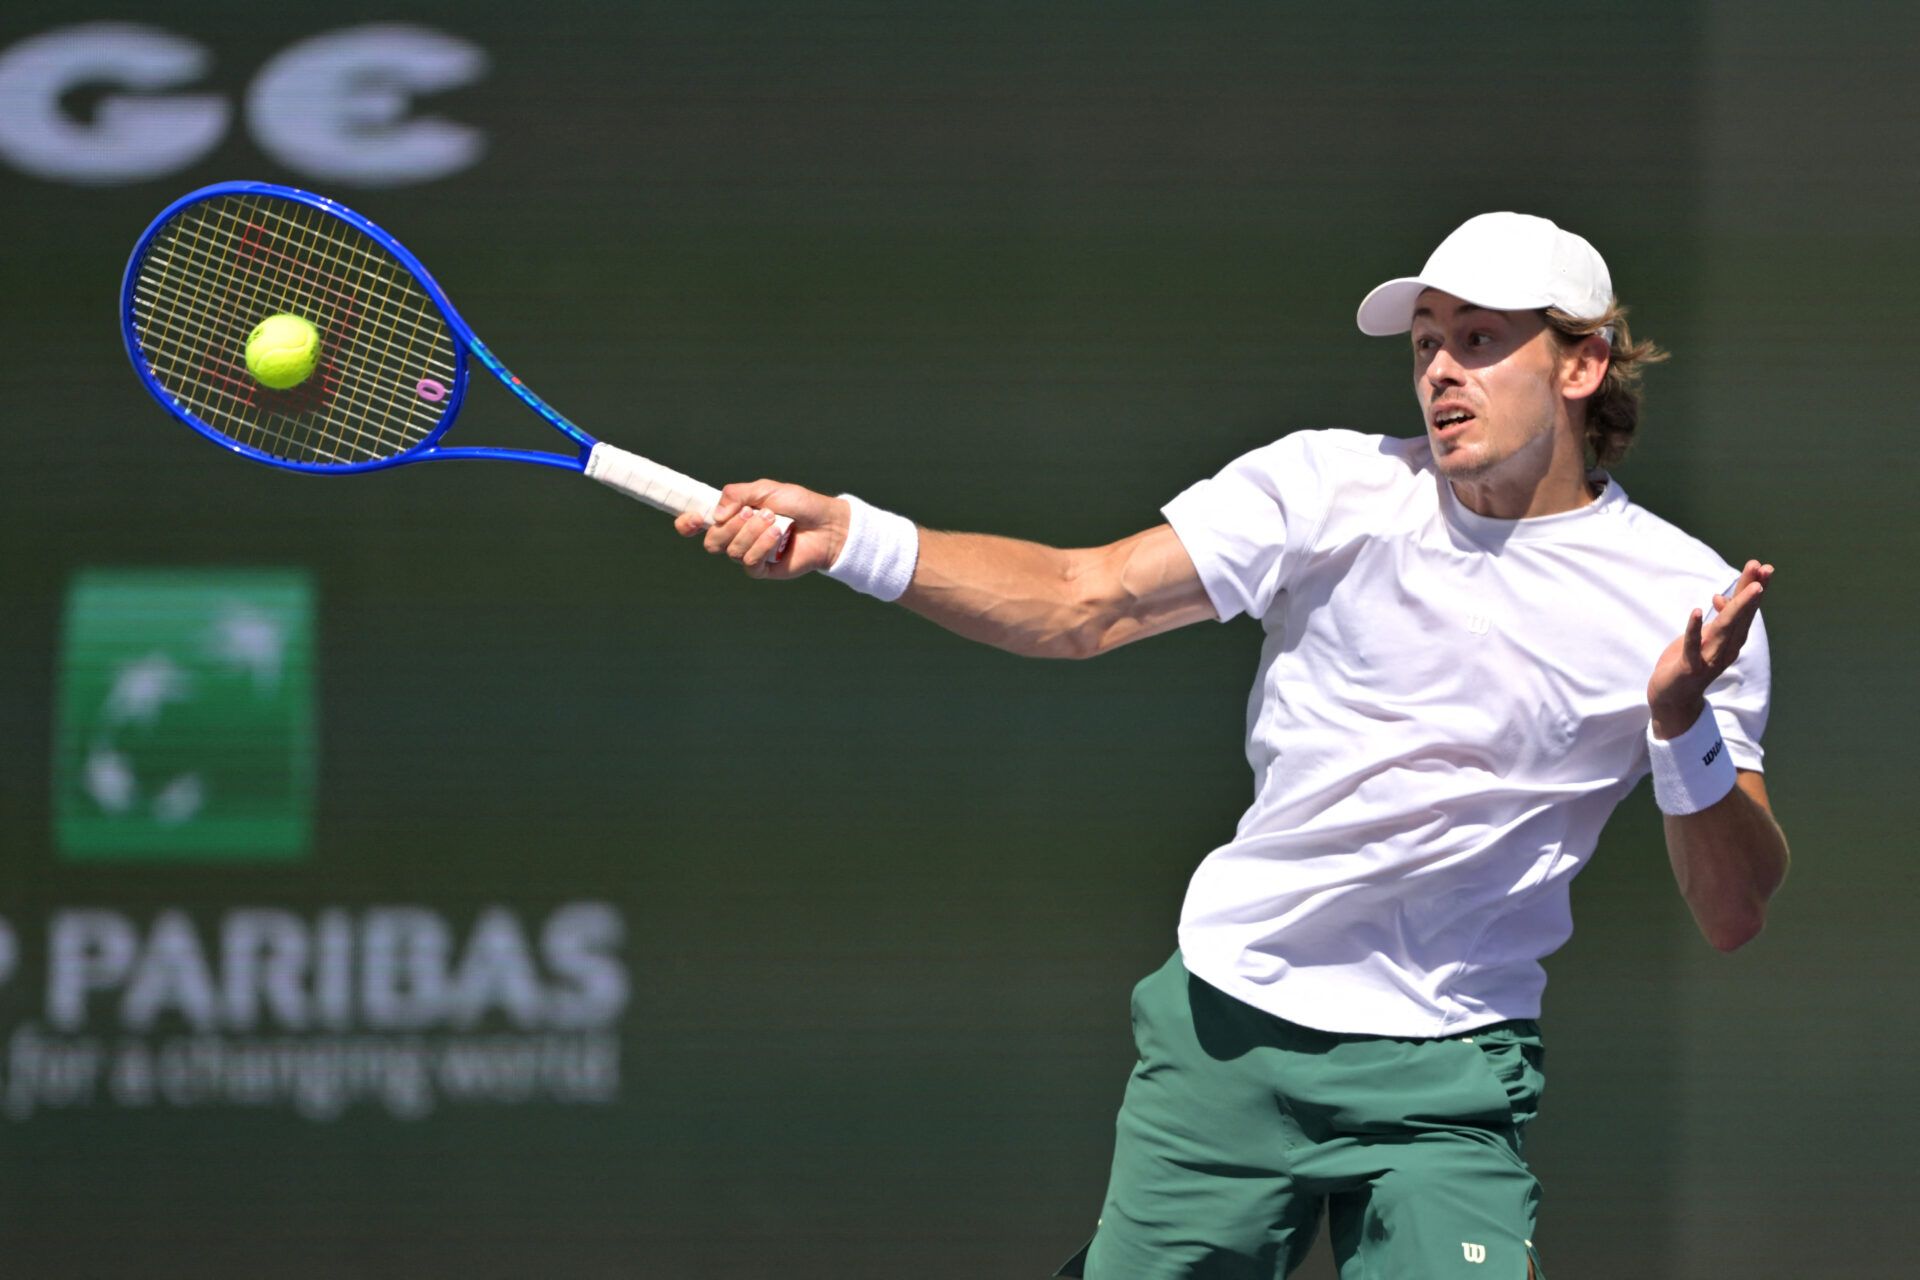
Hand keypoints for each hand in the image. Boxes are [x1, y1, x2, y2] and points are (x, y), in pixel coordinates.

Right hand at [673, 479, 848, 578]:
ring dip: (752, 532)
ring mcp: (749, 554)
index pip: (699, 525)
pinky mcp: (764, 570)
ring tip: (773, 521)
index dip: (688, 524)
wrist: (827, 524)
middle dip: (731, 526)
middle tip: (754, 513)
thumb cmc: (798, 504)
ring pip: (732, 551)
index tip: (694, 519)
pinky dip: (762, 546)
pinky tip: (778, 535)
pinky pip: (750, 562)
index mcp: (732, 516)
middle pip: (712, 541)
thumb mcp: (765, 489)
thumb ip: (736, 495)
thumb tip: (716, 515)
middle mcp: (737, 537)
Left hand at [1646, 559, 1771, 737]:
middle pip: (1741, 616)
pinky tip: (1697, 611)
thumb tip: (1720, 597)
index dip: (1752, 588)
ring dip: (1736, 607)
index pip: (1745, 611)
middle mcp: (1726, 649)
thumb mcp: (1703, 637)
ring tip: (1751, 587)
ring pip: (1725, 629)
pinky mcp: (1689, 668)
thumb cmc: (1688, 663)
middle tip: (1762, 567)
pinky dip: (1694, 629)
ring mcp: (1709, 659)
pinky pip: (1692, 646)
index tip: (1760, 566)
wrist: (1671, 699)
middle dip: (1751, 591)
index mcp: (1731, 640)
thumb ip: (1715, 620)